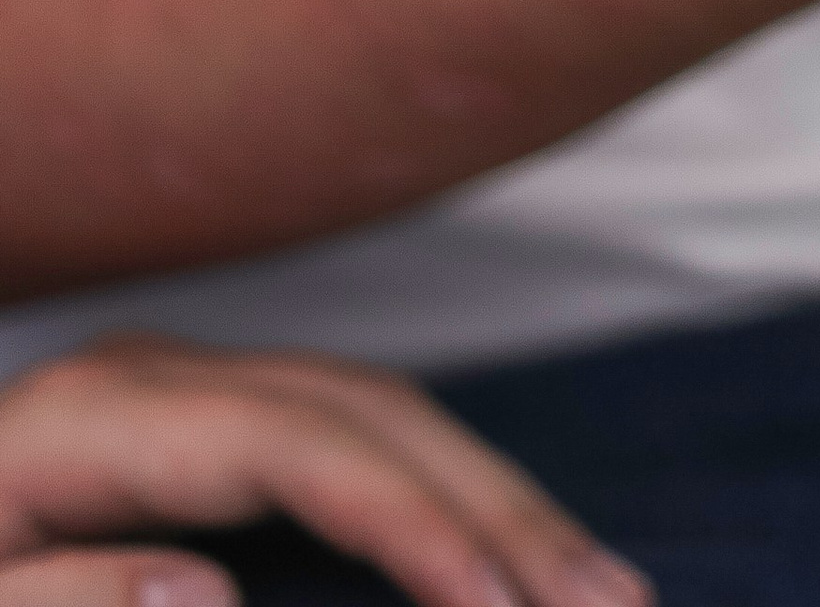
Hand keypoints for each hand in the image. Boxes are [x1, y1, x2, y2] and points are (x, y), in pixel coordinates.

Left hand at [0, 341, 649, 606]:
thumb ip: (51, 603)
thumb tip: (209, 586)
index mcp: (88, 423)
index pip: (299, 446)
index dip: (412, 519)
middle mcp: (151, 383)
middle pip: (368, 414)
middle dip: (498, 506)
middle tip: (615, 604)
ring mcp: (184, 397)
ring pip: (380, 416)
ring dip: (493, 496)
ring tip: (597, 588)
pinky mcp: (200, 436)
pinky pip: (353, 443)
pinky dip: (442, 493)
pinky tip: (506, 555)